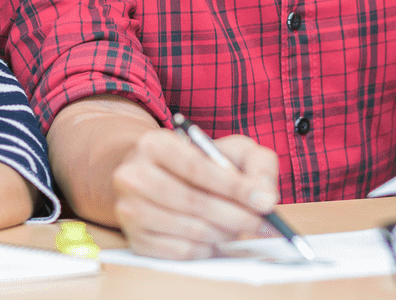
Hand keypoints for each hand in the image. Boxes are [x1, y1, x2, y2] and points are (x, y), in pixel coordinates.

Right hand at [112, 128, 279, 258]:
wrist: (159, 177)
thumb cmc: (202, 164)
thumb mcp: (232, 150)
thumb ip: (256, 165)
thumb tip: (266, 197)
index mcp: (154, 144)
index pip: (196, 168)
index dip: (234, 187)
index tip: (265, 202)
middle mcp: (133, 175)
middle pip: (191, 201)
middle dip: (234, 215)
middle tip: (262, 223)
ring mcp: (129, 209)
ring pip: (187, 229)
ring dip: (223, 233)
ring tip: (240, 228)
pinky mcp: (134, 237)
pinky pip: (178, 252)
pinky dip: (205, 249)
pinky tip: (218, 240)